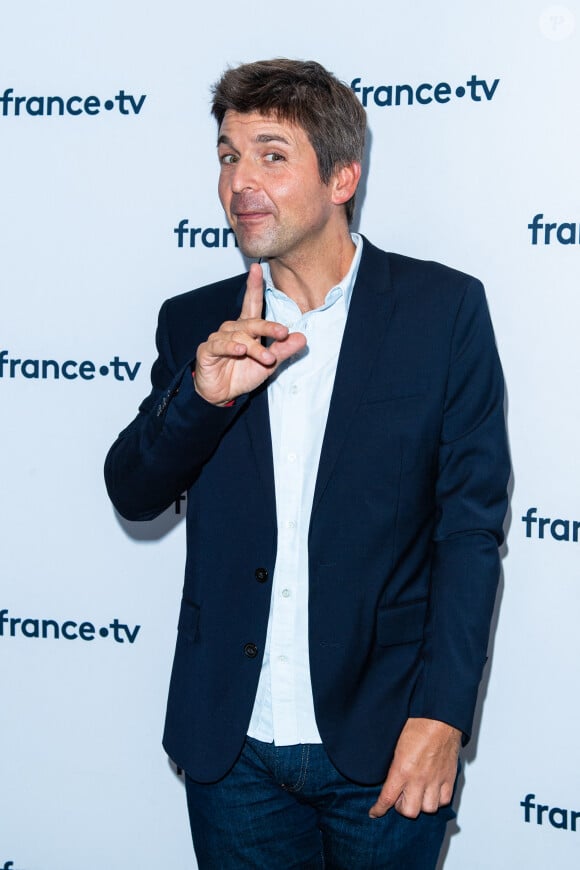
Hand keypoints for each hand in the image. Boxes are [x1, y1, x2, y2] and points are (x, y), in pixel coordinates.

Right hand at [194, 263, 306, 405]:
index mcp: (247, 328)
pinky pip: (220, 345)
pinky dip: (231, 347)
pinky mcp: (208, 350)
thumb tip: (302, 338)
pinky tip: (240, 351)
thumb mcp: (268, 364)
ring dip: (255, 348)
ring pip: (239, 337)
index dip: (254, 286)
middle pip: (251, 322)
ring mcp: (219, 338)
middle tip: (282, 333)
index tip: (257, 269)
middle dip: (268, 327)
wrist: (221, 395)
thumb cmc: (242, 374)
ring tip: (268, 358)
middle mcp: (232, 329)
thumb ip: (283, 350)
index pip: (251, 303)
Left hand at [368, 718, 460, 818]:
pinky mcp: (449, 777)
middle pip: (410, 811)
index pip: (387, 799)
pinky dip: (438, 799)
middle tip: (399, 798)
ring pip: (429, 809)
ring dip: (421, 804)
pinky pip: (445, 800)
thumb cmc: (418, 722)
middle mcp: (419, 778)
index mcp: (402, 769)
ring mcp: (436, 779)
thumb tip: (388, 775)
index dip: (379, 809)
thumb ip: (392, 763)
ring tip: (417, 795)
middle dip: (402, 807)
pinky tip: (432, 790)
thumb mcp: (395, 742)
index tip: (374, 812)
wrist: (441, 715)